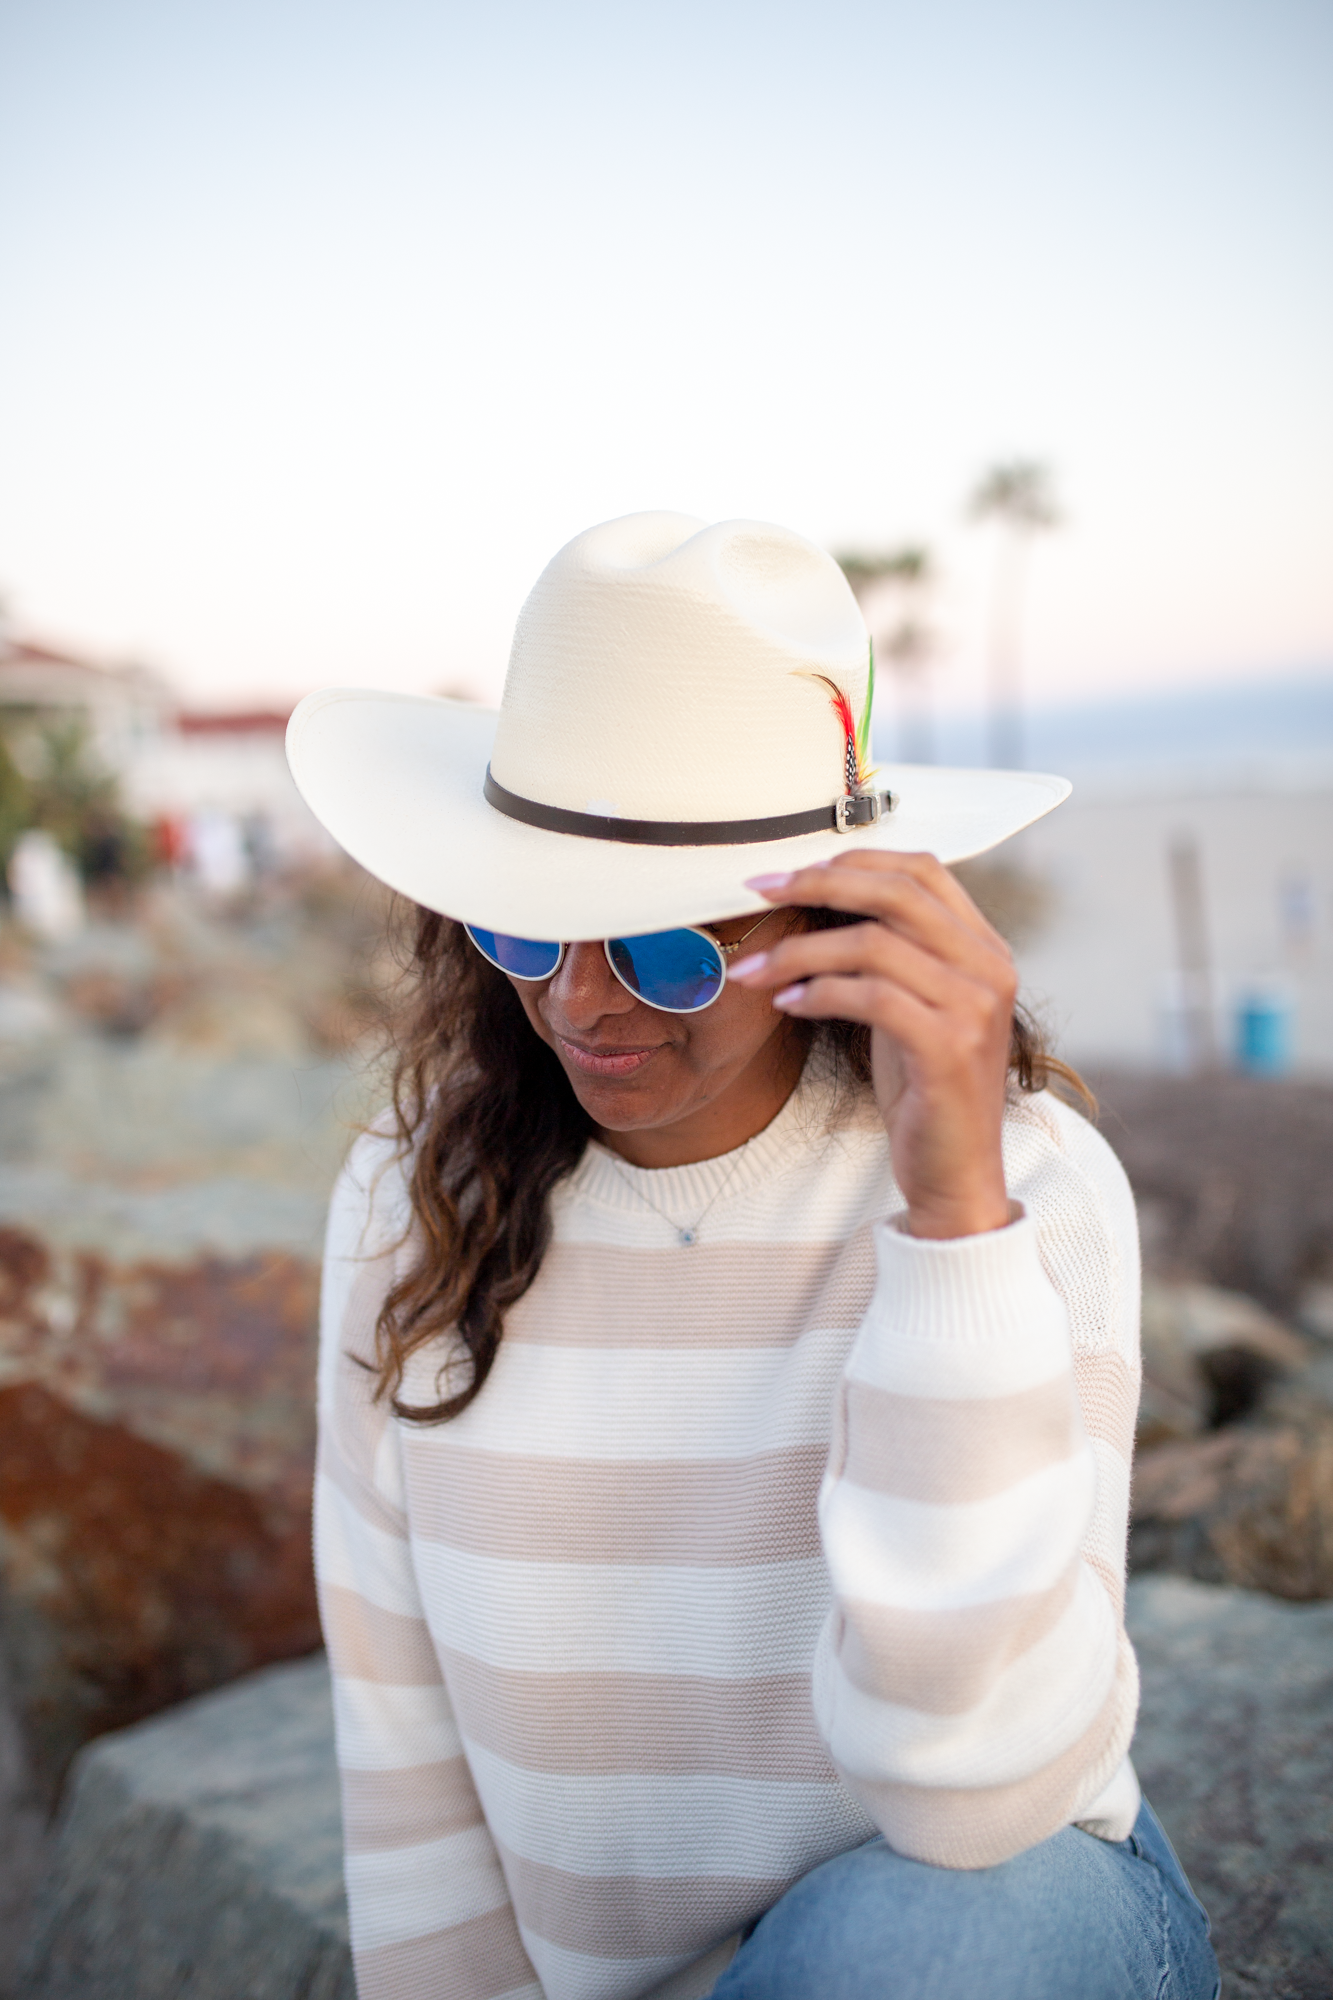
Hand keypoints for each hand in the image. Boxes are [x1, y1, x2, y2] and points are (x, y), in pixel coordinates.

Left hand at [729, 851, 1016, 1239]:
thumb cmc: (924, 1089)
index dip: (852, 861)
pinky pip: (870, 997)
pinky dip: (818, 993)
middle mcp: (989, 968)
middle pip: (897, 893)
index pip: (922, 871)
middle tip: (759, 894)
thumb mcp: (912, 1006)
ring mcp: (975, 1007)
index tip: (789, 873)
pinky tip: (786, 1004)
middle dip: (817, 885)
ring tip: (754, 970)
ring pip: (873, 944)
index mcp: (984, 948)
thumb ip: (890, 954)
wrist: (957, 1174)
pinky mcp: (949, 1048)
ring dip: (799, 951)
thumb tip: (818, 901)